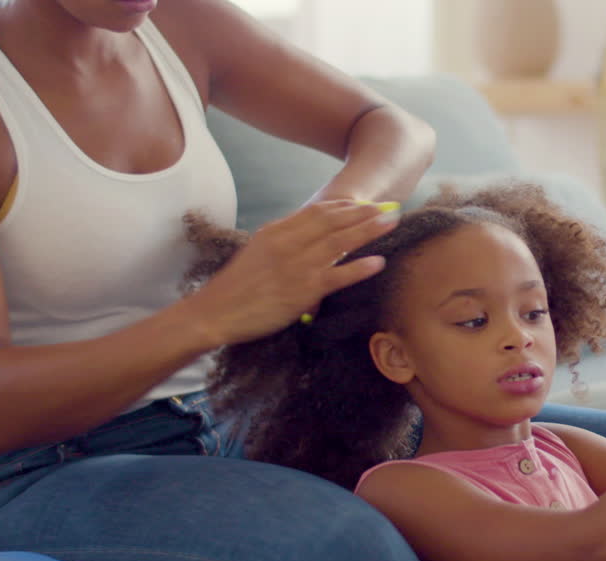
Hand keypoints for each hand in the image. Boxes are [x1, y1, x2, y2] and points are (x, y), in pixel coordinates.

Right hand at [184, 200, 396, 345]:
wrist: (214, 312)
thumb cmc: (235, 288)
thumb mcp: (256, 253)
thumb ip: (280, 242)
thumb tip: (300, 235)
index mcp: (276, 232)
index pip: (317, 211)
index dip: (344, 206)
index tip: (364, 203)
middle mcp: (288, 243)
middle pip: (333, 221)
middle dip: (364, 212)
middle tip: (388, 207)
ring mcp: (296, 266)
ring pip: (340, 242)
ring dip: (368, 231)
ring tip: (391, 223)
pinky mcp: (302, 291)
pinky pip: (337, 276)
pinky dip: (360, 268)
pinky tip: (379, 262)